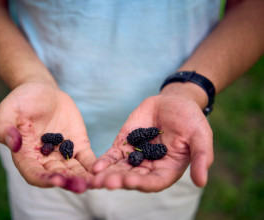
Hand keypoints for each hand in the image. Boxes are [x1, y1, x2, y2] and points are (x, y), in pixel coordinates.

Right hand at [0, 82, 95, 192]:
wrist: (44, 91)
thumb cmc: (23, 100)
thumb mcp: (9, 109)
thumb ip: (4, 127)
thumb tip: (14, 145)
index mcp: (25, 155)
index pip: (34, 173)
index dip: (45, 178)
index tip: (57, 180)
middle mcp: (44, 159)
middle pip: (57, 175)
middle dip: (69, 181)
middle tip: (81, 186)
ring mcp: (63, 153)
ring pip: (74, 170)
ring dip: (84, 177)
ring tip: (95, 182)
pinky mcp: (78, 145)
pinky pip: (86, 158)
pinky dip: (93, 165)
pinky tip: (102, 170)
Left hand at [92, 94, 212, 191]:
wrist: (173, 102)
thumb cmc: (190, 119)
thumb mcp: (201, 135)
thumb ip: (201, 157)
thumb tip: (201, 182)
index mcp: (168, 169)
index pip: (155, 182)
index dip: (143, 183)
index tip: (130, 181)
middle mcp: (150, 167)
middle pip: (133, 178)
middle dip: (119, 181)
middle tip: (105, 183)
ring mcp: (136, 156)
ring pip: (120, 170)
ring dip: (107, 176)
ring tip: (94, 180)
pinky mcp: (124, 144)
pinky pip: (113, 156)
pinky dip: (104, 162)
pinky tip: (95, 167)